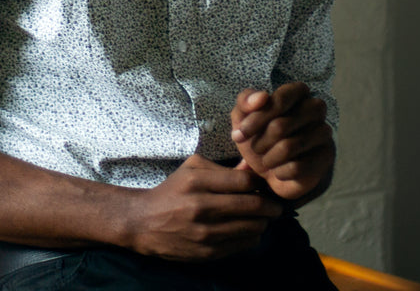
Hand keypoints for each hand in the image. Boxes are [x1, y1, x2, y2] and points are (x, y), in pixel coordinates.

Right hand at [122, 153, 285, 260]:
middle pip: (253, 205)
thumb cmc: (171, 191)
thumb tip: (252, 167)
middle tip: (276, 207)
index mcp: (197, 181)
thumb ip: (222, 168)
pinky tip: (247, 231)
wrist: (143, 222)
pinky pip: (242, 245)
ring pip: (252, 228)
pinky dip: (251, 237)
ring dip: (263, 223)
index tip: (264, 187)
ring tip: (262, 219)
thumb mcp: (191, 169)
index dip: (260, 183)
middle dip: (271, 206)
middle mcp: (202, 207)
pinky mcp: (207, 253)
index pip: (244, 181)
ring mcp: (205, 233)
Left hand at [230, 83, 334, 202]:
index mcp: (297, 91)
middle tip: (255, 148)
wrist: (272, 169)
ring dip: (268, 158)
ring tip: (266, 160)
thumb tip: (261, 97)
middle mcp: (316, 108)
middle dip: (260, 142)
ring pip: (288, 148)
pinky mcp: (326, 157)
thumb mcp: (243, 117)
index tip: (239, 134)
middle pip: (280, 126)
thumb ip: (246, 101)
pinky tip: (279, 171)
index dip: (256, 119)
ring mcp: (324, 132)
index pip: (280, 100)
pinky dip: (280, 172)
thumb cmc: (259, 135)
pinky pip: (296, 168)